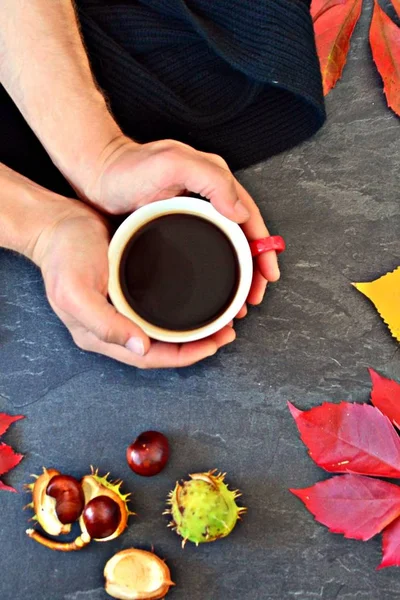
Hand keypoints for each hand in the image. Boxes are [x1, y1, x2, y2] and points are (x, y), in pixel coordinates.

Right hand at [32, 193, 234, 367]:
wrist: (56, 223)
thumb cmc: (63, 254)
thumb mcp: (76, 291)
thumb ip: (104, 323)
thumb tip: (140, 348)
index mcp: (101, 336)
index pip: (151, 359)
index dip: (185, 357)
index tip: (214, 345)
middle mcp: (114, 328)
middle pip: (162, 348)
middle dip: (195, 345)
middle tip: (226, 331)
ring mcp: (120, 310)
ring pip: (163, 330)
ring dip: (191, 330)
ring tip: (219, 319)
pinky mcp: (126, 291)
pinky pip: (158, 310)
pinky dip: (181, 310)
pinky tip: (197, 300)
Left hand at [83, 137, 280, 312]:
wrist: (94, 173)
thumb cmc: (127, 167)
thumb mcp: (173, 165)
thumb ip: (212, 180)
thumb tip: (241, 212)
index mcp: (214, 183)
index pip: (250, 218)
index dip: (264, 248)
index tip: (269, 275)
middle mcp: (207, 199)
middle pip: (242, 238)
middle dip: (254, 268)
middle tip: (253, 297)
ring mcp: (190, 214)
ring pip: (225, 248)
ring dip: (237, 275)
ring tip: (237, 303)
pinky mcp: (173, 227)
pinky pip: (203, 251)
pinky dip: (214, 272)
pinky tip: (213, 290)